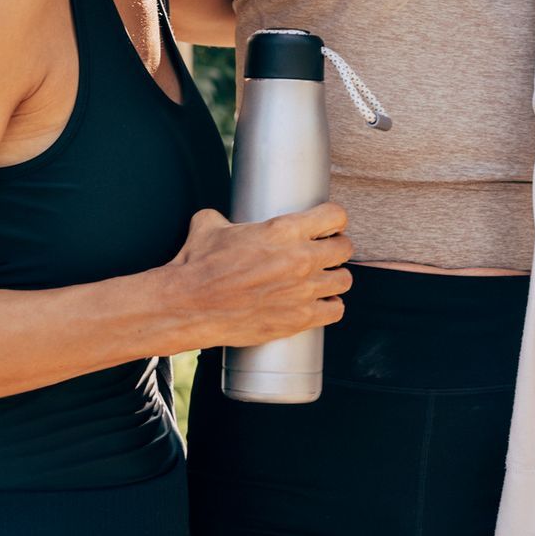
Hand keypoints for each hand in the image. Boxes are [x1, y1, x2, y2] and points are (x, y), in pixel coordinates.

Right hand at [167, 203, 352, 347]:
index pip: (336, 215)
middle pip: (345, 248)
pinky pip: (335, 311)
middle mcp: (300, 259)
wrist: (189, 305)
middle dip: (336, 247)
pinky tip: (319, 303)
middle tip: (324, 251)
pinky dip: (330, 306)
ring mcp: (302, 291)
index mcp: (284, 230)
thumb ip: (224, 217)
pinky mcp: (298, 320)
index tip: (327, 224)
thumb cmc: (198, 265)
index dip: (333, 218)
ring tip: (321, 278)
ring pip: (344, 280)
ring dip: (334, 277)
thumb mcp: (210, 226)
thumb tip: (220, 219)